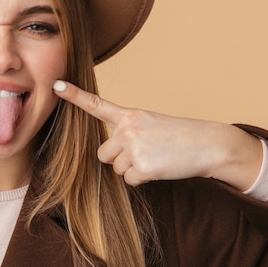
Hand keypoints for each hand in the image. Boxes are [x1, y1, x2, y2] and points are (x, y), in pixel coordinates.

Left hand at [53, 80, 261, 188]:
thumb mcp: (151, 125)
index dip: (75, 96)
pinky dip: (143, 180)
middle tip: (145, 153)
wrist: (210, 144)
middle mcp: (128, 129)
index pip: (97, 105)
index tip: (57, 85)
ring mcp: (134, 148)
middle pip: (103, 154)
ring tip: (156, 158)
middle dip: (119, 159)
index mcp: (130, 115)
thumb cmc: (181, 136)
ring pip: (116, 170)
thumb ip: (127, 133)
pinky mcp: (142, 167)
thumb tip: (109, 156)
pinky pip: (130, 181)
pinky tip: (160, 168)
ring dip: (133, 170)